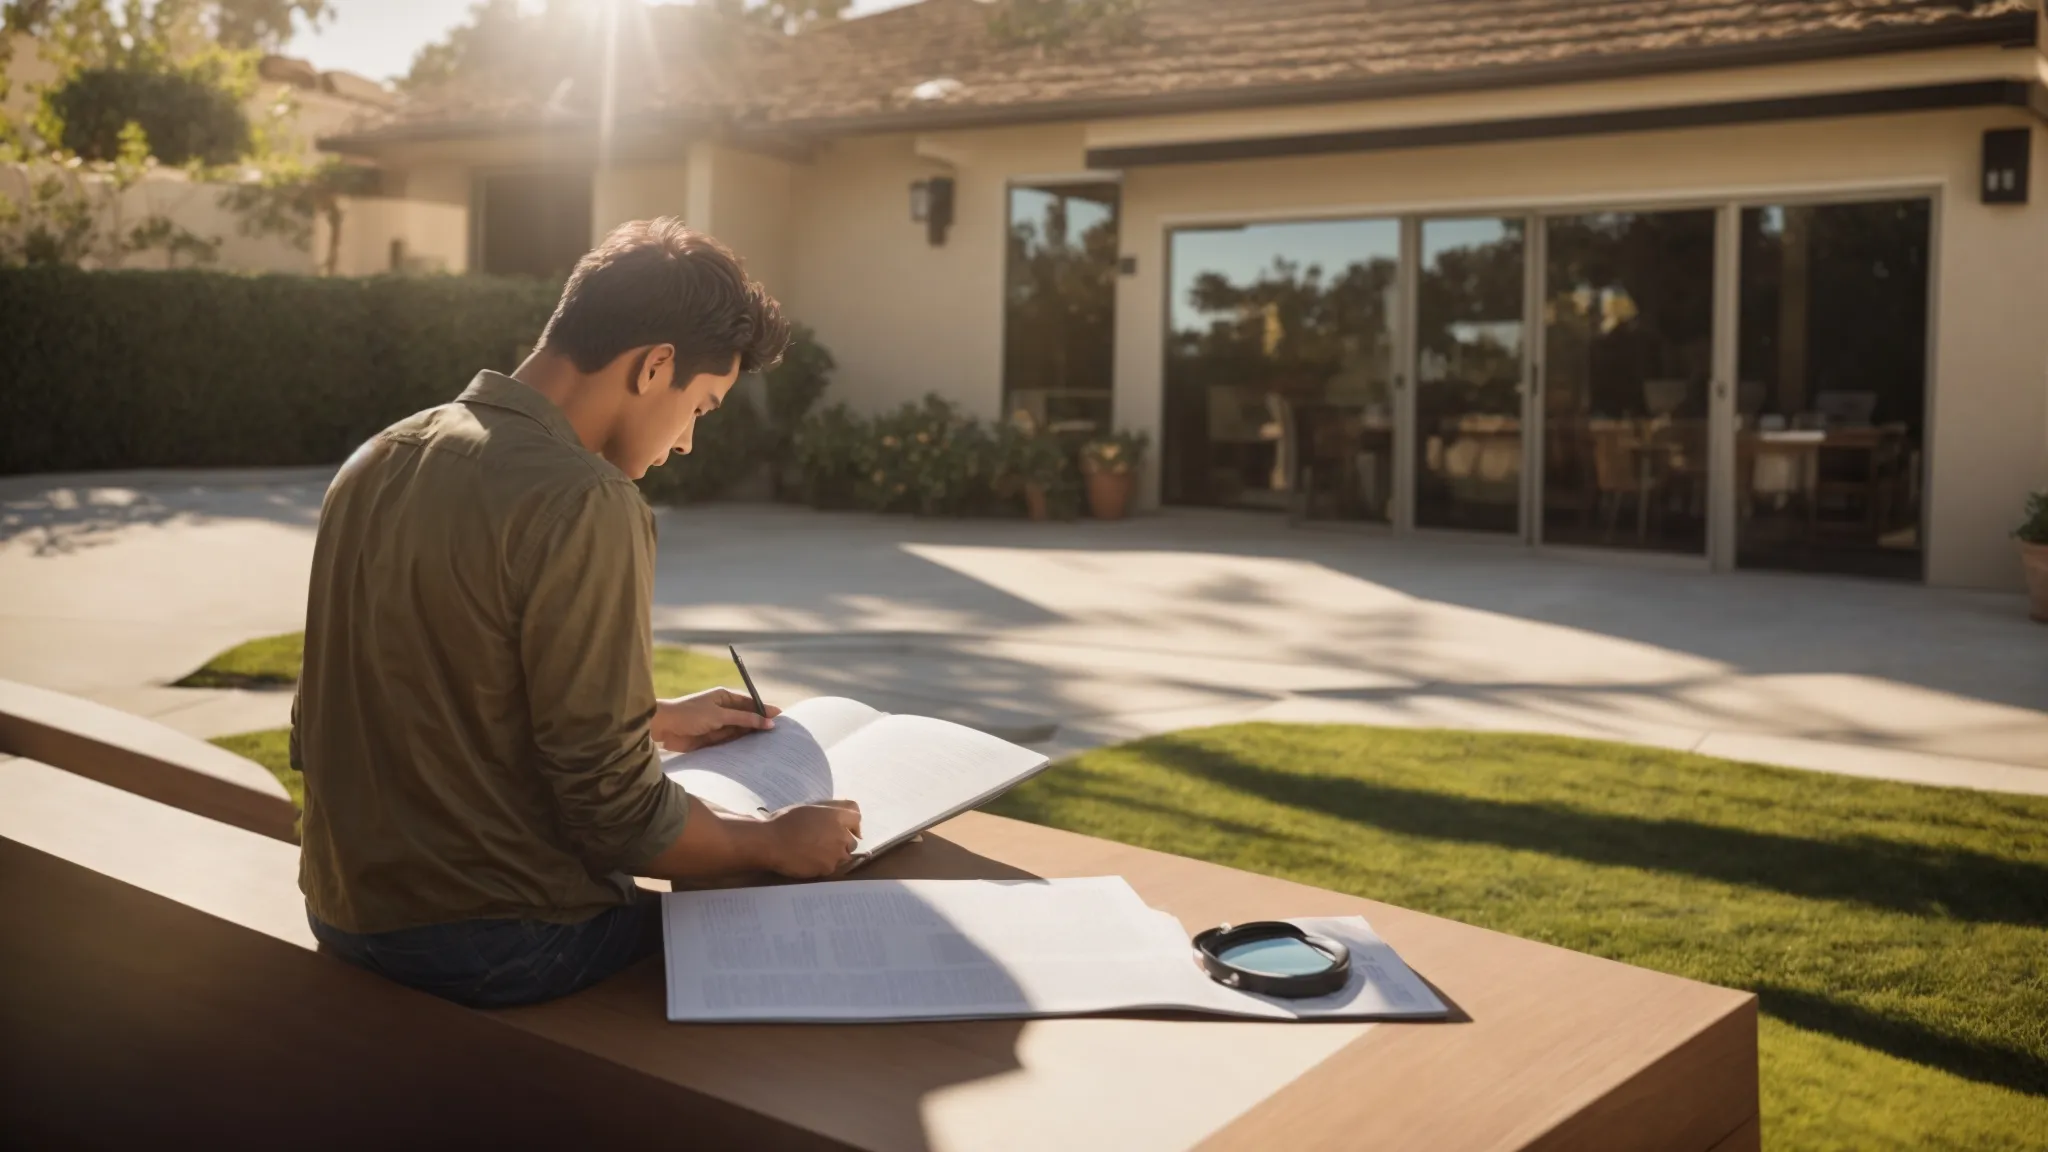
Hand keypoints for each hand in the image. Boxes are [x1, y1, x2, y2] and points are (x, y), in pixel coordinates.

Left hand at [653, 687, 780, 752]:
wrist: (663, 728)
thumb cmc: (690, 714)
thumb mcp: (720, 715)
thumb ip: (744, 719)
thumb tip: (768, 722)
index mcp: (725, 697)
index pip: (750, 702)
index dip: (765, 710)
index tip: (781, 718)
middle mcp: (723, 710)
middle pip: (747, 717)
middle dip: (760, 725)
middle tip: (778, 735)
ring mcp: (718, 725)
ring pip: (740, 731)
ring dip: (750, 737)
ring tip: (768, 746)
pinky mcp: (712, 739)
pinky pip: (731, 742)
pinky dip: (739, 746)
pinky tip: (751, 752)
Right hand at [758, 800, 861, 878]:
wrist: (770, 843)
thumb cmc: (784, 821)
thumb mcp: (808, 807)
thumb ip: (828, 809)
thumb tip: (841, 813)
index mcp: (836, 814)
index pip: (857, 816)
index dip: (851, 823)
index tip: (844, 829)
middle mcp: (841, 833)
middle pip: (853, 840)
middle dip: (842, 842)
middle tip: (825, 843)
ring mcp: (836, 852)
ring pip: (845, 855)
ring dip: (835, 855)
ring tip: (817, 853)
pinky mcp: (828, 867)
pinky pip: (833, 867)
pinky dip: (825, 865)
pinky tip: (810, 861)